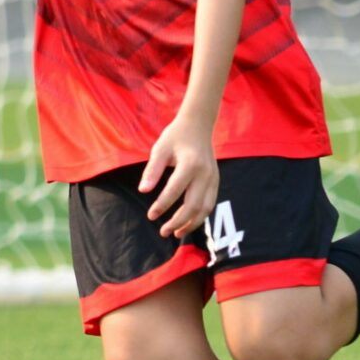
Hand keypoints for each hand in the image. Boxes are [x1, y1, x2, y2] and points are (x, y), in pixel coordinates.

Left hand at [139, 120, 218, 238]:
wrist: (198, 126)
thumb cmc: (175, 137)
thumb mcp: (159, 149)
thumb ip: (152, 170)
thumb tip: (143, 191)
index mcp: (190, 164)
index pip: (175, 190)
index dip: (162, 205)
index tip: (150, 216)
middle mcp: (205, 174)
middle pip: (194, 205)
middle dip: (179, 221)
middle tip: (163, 232)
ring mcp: (213, 179)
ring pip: (206, 208)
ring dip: (191, 223)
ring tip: (176, 233)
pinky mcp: (216, 182)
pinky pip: (210, 204)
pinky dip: (200, 216)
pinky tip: (187, 223)